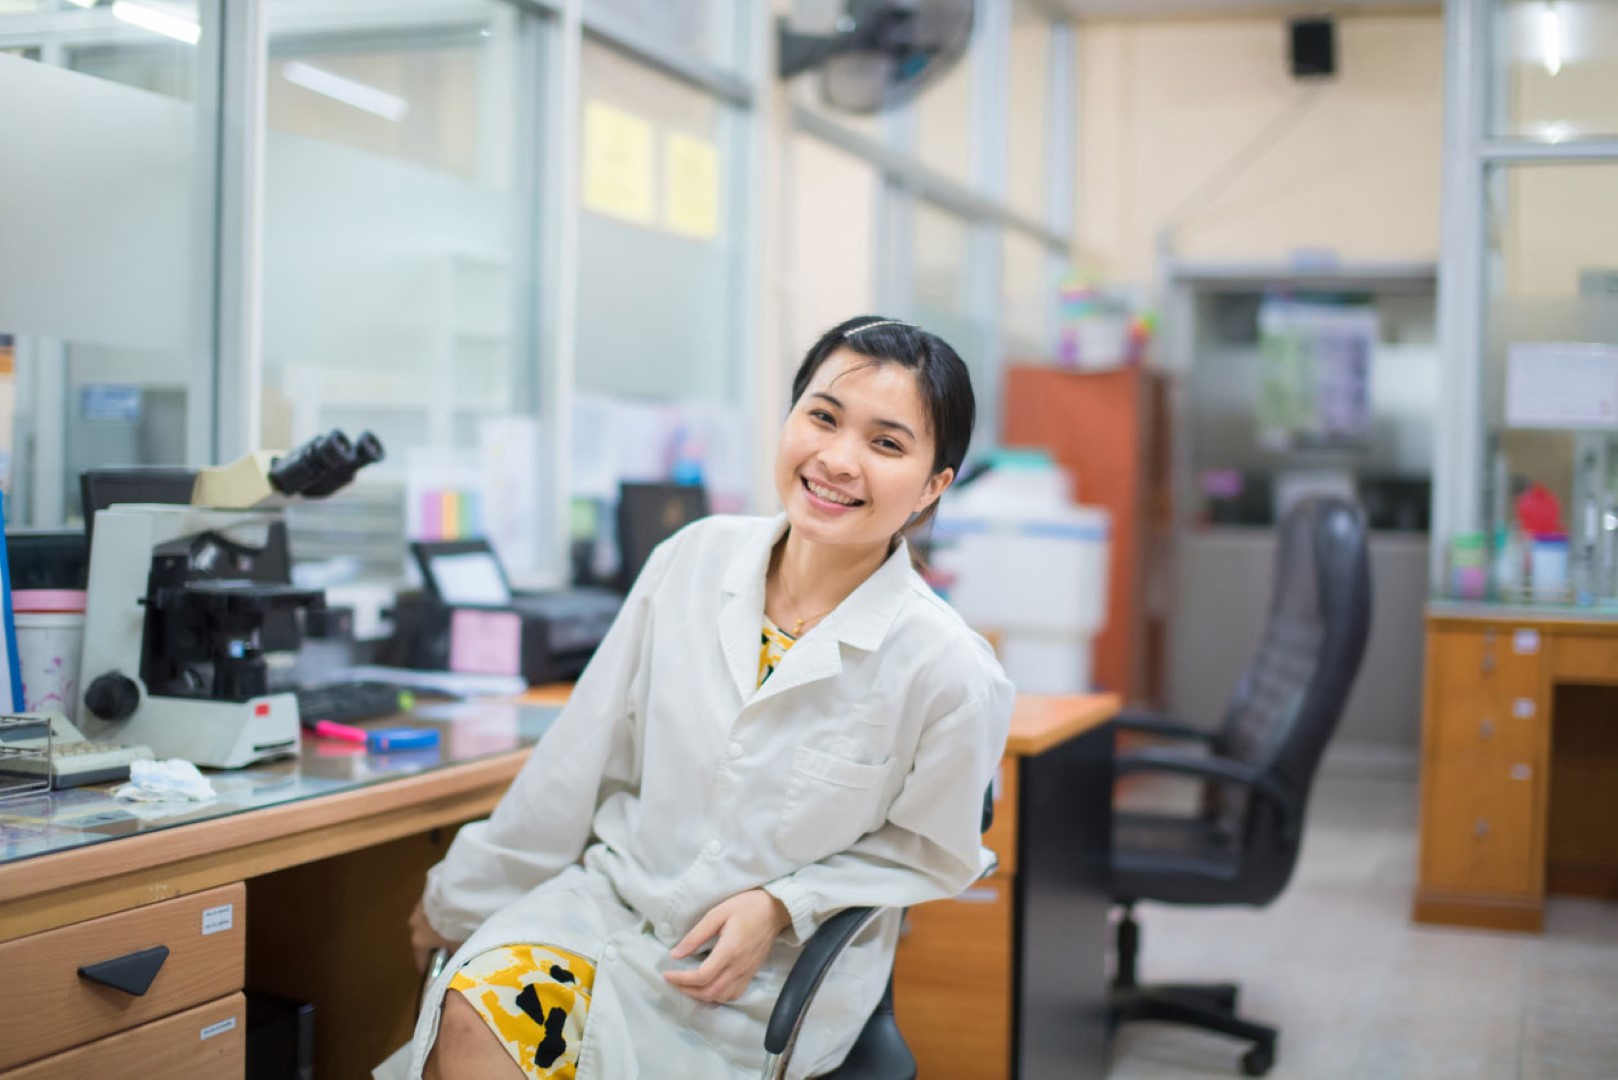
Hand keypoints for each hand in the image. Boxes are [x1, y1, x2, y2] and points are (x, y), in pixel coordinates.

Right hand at [408, 897, 461, 974]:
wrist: (458, 892)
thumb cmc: (457, 925)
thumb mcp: (460, 945)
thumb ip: (456, 955)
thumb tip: (456, 960)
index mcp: (419, 941)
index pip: (422, 962)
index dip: (432, 969)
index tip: (440, 974)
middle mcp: (414, 925)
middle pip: (425, 940)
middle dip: (437, 944)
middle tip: (452, 947)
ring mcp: (419, 907)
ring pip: (429, 922)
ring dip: (439, 925)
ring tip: (456, 926)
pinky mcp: (427, 892)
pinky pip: (434, 908)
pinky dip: (442, 911)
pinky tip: (456, 910)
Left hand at [663, 889, 790, 1003]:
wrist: (775, 910)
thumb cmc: (746, 907)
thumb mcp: (717, 913)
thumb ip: (696, 935)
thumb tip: (676, 954)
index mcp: (730, 951)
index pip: (702, 976)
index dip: (681, 979)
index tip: (667, 974)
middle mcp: (739, 967)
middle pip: (709, 992)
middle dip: (687, 990)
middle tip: (673, 981)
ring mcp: (747, 973)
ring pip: (721, 996)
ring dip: (701, 995)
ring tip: (687, 985)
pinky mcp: (751, 974)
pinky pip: (734, 994)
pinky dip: (718, 996)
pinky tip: (709, 986)